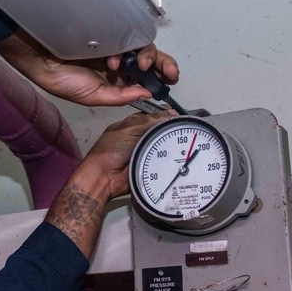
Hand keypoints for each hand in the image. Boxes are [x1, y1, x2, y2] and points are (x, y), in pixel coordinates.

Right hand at [0, 29, 179, 106]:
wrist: (41, 59)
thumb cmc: (60, 79)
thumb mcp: (93, 97)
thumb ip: (120, 97)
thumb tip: (145, 94)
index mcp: (116, 81)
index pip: (146, 78)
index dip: (161, 78)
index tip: (169, 82)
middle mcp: (118, 63)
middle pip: (150, 60)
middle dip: (163, 65)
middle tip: (168, 73)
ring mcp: (113, 46)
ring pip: (141, 46)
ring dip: (145, 57)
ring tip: (134, 66)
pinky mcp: (107, 31)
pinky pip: (127, 34)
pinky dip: (127, 46)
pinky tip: (115, 59)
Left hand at [45, 112, 171, 256]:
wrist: (105, 177)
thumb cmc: (110, 150)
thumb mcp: (129, 129)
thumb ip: (149, 121)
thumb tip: (169, 113)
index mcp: (130, 126)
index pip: (150, 116)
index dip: (163, 114)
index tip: (178, 114)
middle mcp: (137, 138)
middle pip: (158, 130)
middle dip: (170, 129)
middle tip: (185, 128)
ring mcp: (143, 152)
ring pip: (162, 145)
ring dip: (171, 144)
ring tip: (186, 140)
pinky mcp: (148, 165)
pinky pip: (162, 160)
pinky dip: (170, 158)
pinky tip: (180, 155)